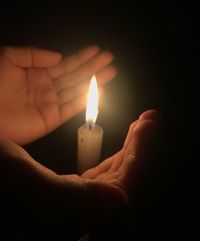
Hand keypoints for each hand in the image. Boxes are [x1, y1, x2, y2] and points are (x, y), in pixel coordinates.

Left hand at [0, 46, 115, 144]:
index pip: (64, 64)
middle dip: (93, 67)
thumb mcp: (9, 59)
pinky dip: (86, 99)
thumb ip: (34, 55)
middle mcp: (47, 87)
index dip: (81, 57)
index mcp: (37, 73)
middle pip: (75, 76)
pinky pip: (73, 107)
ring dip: (94, 81)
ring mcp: (51, 103)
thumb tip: (58, 57)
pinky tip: (99, 90)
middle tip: (110, 59)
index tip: (96, 50)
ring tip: (110, 72)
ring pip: (77, 90)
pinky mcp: (53, 118)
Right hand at [0, 109, 159, 240]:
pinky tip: (123, 145)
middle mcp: (81, 208)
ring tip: (141, 126)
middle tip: (149, 119)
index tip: (149, 125)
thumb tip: (120, 201)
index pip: (123, 186)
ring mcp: (78, 198)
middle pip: (124, 178)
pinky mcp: (72, 188)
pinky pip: (104, 173)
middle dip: (140, 146)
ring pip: (116, 174)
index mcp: (74, 211)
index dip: (140, 156)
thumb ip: (73, 197)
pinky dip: (117, 155)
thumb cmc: (1, 175)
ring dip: (131, 148)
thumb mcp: (28, 182)